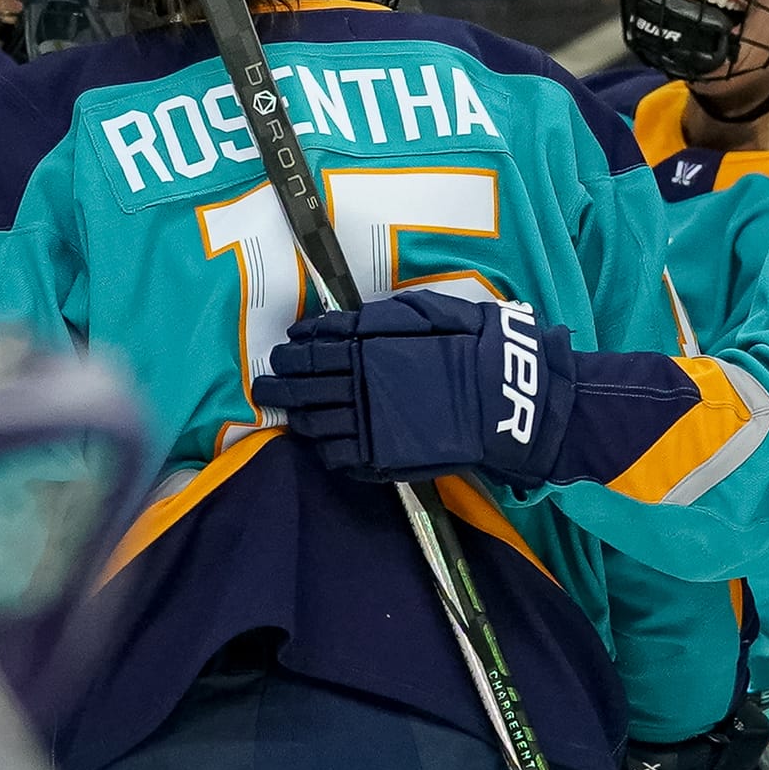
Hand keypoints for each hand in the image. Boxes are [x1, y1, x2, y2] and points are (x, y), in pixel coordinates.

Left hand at [253, 288, 575, 485]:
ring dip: (296, 417)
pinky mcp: (380, 456)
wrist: (502, 397)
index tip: (284, 351)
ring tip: (288, 415)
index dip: (293, 351)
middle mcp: (358, 385)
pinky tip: (319, 441)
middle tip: (265, 386)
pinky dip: (323, 448)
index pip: (312, 349)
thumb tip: (335, 322)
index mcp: (366, 347)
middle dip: (279, 386)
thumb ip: (376, 319)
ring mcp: (366, 424)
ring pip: (314, 422)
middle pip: (302, 387)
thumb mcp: (424, 313)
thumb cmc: (469, 345)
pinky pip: (337, 456)